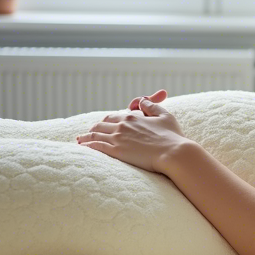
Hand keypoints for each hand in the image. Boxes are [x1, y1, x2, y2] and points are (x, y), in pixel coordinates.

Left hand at [76, 89, 192, 174]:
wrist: (174, 153)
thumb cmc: (173, 136)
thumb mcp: (165, 116)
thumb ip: (152, 106)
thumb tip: (142, 101)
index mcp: (132, 117)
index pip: (113, 116)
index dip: (107, 120)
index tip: (103, 124)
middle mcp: (122, 125)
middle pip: (101, 124)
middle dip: (93, 128)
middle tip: (89, 132)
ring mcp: (117, 138)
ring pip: (95, 135)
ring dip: (86, 137)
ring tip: (80, 140)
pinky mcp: (116, 151)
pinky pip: (96, 147)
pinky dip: (88, 146)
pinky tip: (83, 147)